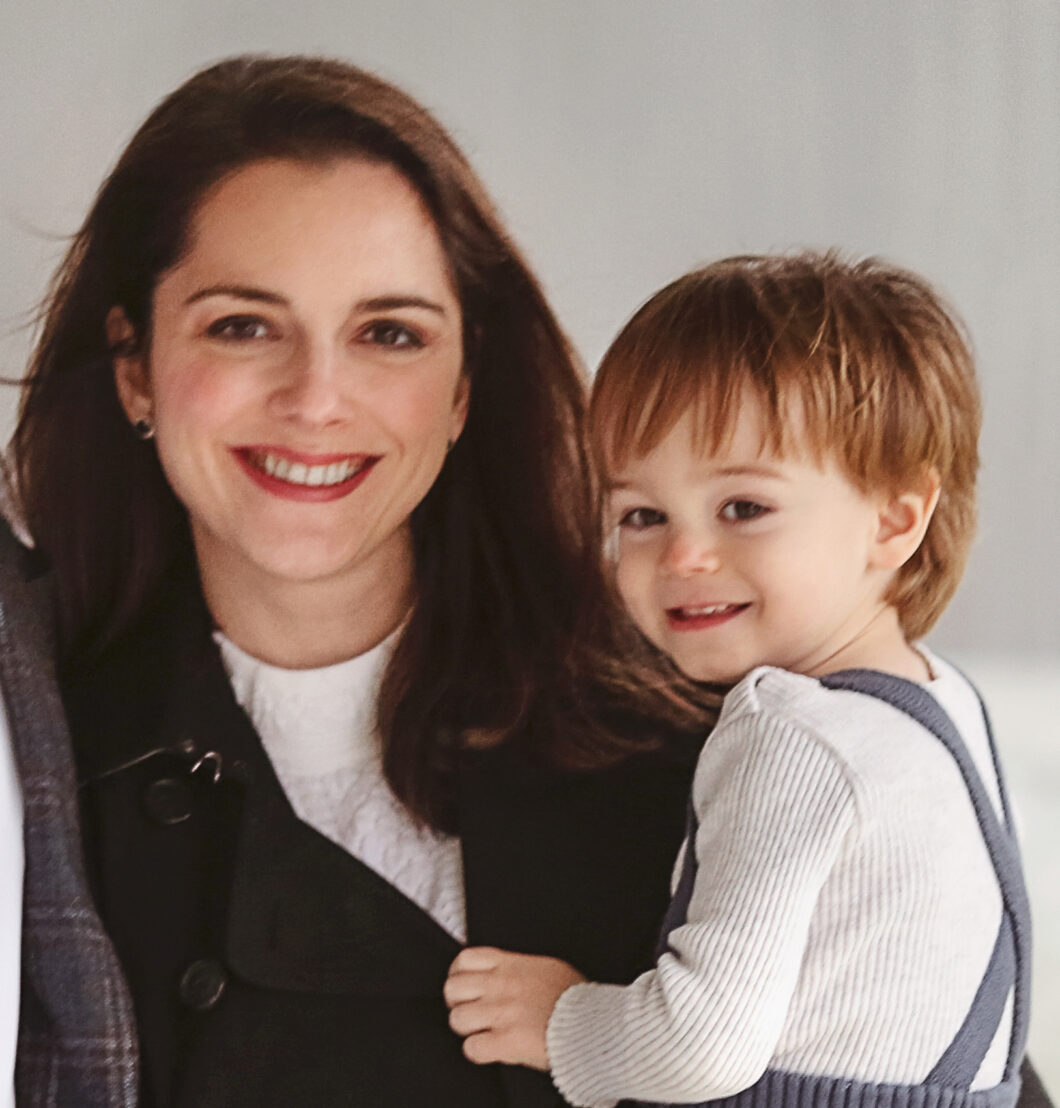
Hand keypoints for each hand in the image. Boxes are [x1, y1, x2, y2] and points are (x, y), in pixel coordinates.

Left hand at [444, 946, 586, 1069]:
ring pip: (457, 1019)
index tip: (463, 986)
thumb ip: (521, 969)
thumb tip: (506, 973)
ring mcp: (502, 1013)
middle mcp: (502, 986)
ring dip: (467, 1029)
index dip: (457, 974)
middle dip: (457, 1003)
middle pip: (453, 989)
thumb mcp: (548, 968)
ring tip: (482, 1033)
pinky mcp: (507, 1041)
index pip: (465, 959)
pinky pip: (471, 1048)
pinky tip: (490, 1049)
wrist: (594, 1025)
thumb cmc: (577, 999)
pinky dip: (477, 1051)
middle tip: (470, 1012)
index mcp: (511, 965)